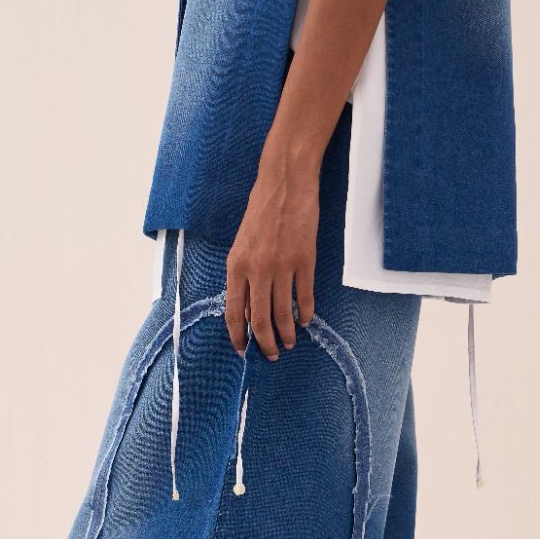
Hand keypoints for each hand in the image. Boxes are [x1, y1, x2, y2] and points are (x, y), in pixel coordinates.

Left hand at [225, 144, 318, 360]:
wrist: (285, 184)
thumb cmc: (261, 212)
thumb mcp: (242, 245)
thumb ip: (243, 277)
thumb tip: (248, 311)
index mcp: (236, 266)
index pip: (233, 312)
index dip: (239, 336)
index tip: (244, 351)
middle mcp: (257, 270)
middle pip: (260, 320)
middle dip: (266, 343)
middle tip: (272, 354)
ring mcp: (282, 266)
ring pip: (283, 313)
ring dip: (287, 333)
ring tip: (290, 342)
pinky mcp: (304, 261)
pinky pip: (304, 297)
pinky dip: (305, 313)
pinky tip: (306, 320)